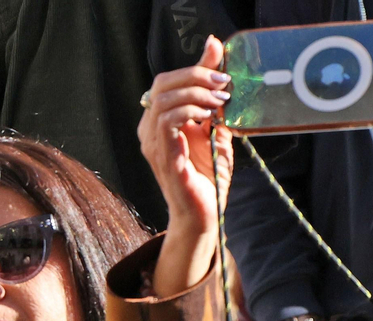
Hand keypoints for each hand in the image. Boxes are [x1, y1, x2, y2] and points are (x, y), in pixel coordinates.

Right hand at [139, 36, 235, 296]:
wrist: (204, 213)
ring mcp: (153, 145)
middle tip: (222, 85)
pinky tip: (208, 117)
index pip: (166, 81)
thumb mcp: (215, 125)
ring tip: (219, 102)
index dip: (194, 70)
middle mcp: (149, 132)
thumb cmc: (206, 175)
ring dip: (196, 94)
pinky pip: (167, 122)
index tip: (223, 74)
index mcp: (158, 123)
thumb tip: (216, 53)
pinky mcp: (163, 158)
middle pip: (161, 84)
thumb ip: (212, 94)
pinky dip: (190, 112)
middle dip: (195, 77)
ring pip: (163, 100)